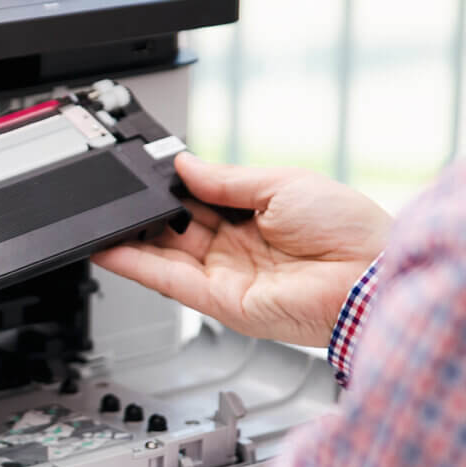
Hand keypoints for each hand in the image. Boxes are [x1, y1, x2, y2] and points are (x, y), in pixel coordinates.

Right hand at [94, 153, 391, 347]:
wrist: (368, 277)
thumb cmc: (347, 230)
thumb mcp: (281, 183)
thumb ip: (225, 180)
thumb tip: (185, 165)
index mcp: (257, 215)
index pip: (199, 200)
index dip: (170, 189)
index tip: (142, 175)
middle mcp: (238, 247)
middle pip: (177, 228)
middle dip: (146, 212)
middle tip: (116, 196)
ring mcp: (226, 276)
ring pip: (165, 255)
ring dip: (130, 240)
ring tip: (98, 222)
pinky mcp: (219, 301)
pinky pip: (167, 281)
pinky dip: (135, 265)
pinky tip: (110, 249)